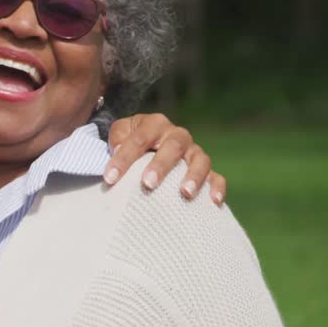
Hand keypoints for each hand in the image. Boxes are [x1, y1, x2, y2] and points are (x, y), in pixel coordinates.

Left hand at [102, 113, 225, 204]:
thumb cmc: (132, 140)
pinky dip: (217, 187)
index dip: (123, 158)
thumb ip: (117, 138)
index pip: (138, 139)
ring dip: (194, 176)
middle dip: (161, 165)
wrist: (150, 142)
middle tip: (148, 184)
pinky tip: (214, 202)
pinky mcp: (207, 168)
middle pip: (173, 146)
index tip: (110, 178)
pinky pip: (217, 176)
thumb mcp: (120, 133)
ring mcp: (194, 151)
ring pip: (200, 159)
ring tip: (185, 193)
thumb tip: (118, 150)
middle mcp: (177, 134)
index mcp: (154, 124)